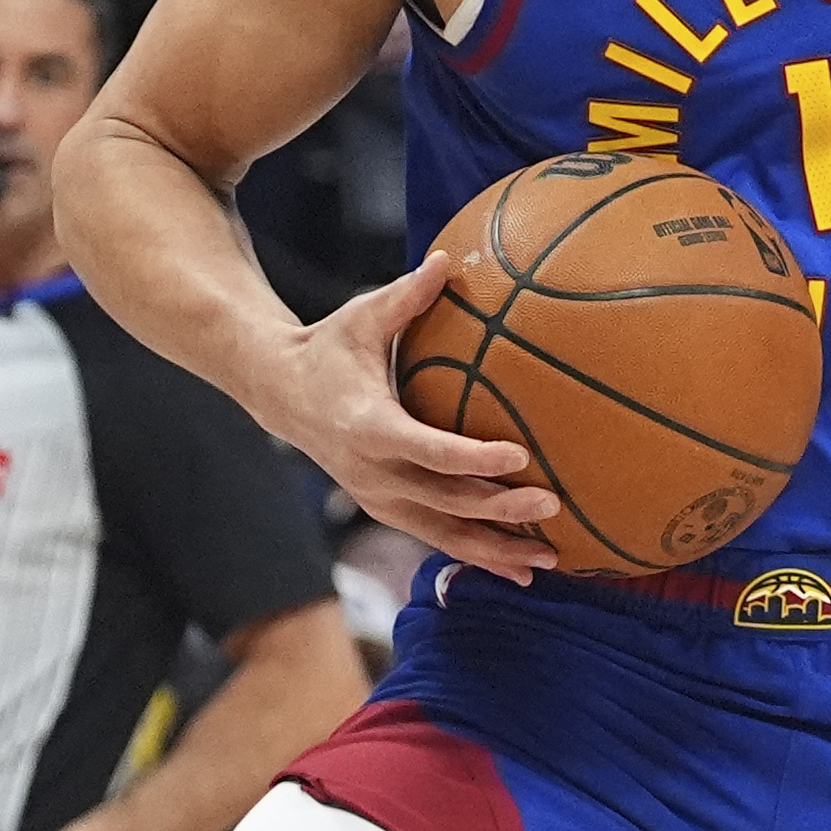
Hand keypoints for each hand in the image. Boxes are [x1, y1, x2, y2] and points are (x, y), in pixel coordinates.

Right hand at [261, 251, 563, 577]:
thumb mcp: (361, 317)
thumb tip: (445, 259)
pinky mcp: (385, 510)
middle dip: (498, 509)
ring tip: (548, 559)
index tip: (519, 456)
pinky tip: (520, 571)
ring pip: (442, 533)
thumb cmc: (329, 348)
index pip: (427, 448)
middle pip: (443, 500)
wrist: (279, 394)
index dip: (473, 458)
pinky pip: (436, 538)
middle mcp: (372, 472)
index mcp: (368, 425)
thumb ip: (406, 296)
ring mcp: (377, 497)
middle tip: (551, 505)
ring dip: (495, 550)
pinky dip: (477, 557)